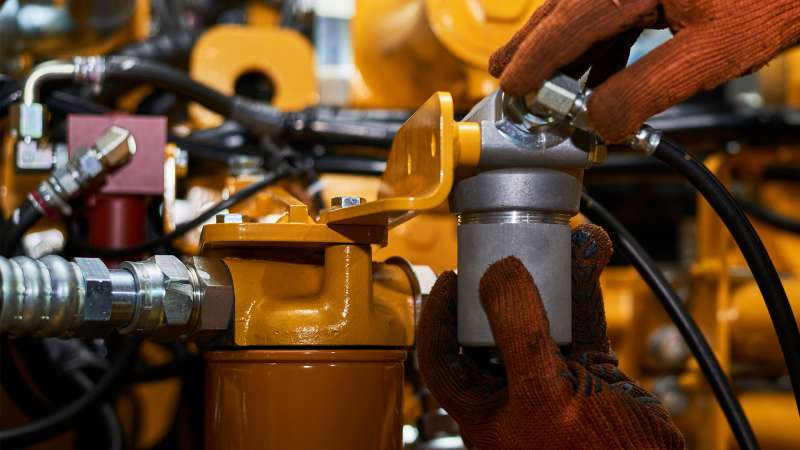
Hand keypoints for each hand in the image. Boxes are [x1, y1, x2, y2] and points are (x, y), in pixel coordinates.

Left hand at [417, 224, 684, 448]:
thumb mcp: (541, 394)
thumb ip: (517, 331)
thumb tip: (499, 272)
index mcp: (485, 412)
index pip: (443, 358)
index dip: (440, 316)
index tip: (453, 276)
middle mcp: (514, 394)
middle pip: (494, 328)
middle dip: (505, 283)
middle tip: (508, 249)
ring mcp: (555, 382)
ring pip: (543, 318)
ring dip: (553, 276)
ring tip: (559, 239)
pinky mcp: (594, 374)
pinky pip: (583, 321)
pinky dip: (586, 287)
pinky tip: (591, 252)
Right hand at [488, 0, 799, 142]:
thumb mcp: (711, 55)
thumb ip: (646, 91)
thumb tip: (597, 123)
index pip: (566, 24)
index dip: (533, 61)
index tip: (510, 89)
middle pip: (562, 9)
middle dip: (533, 48)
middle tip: (504, 78)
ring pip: (582, 9)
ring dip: (562, 48)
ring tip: (540, 79)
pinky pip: (610, 10)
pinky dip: (596, 42)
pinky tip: (593, 70)